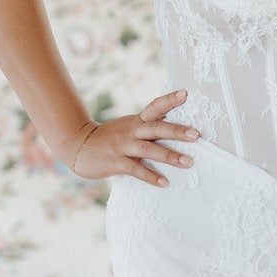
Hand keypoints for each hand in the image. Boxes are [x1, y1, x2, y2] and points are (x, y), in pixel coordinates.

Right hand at [69, 88, 200, 186]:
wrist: (79, 146)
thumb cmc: (111, 139)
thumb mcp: (129, 128)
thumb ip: (148, 129)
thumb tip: (176, 130)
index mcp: (137, 121)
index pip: (155, 106)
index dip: (170, 99)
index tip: (185, 93)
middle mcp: (132, 131)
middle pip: (157, 128)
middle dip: (177, 131)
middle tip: (196, 134)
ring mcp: (124, 146)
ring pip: (149, 150)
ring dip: (170, 156)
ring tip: (188, 163)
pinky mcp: (117, 162)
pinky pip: (137, 169)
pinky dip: (151, 176)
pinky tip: (164, 182)